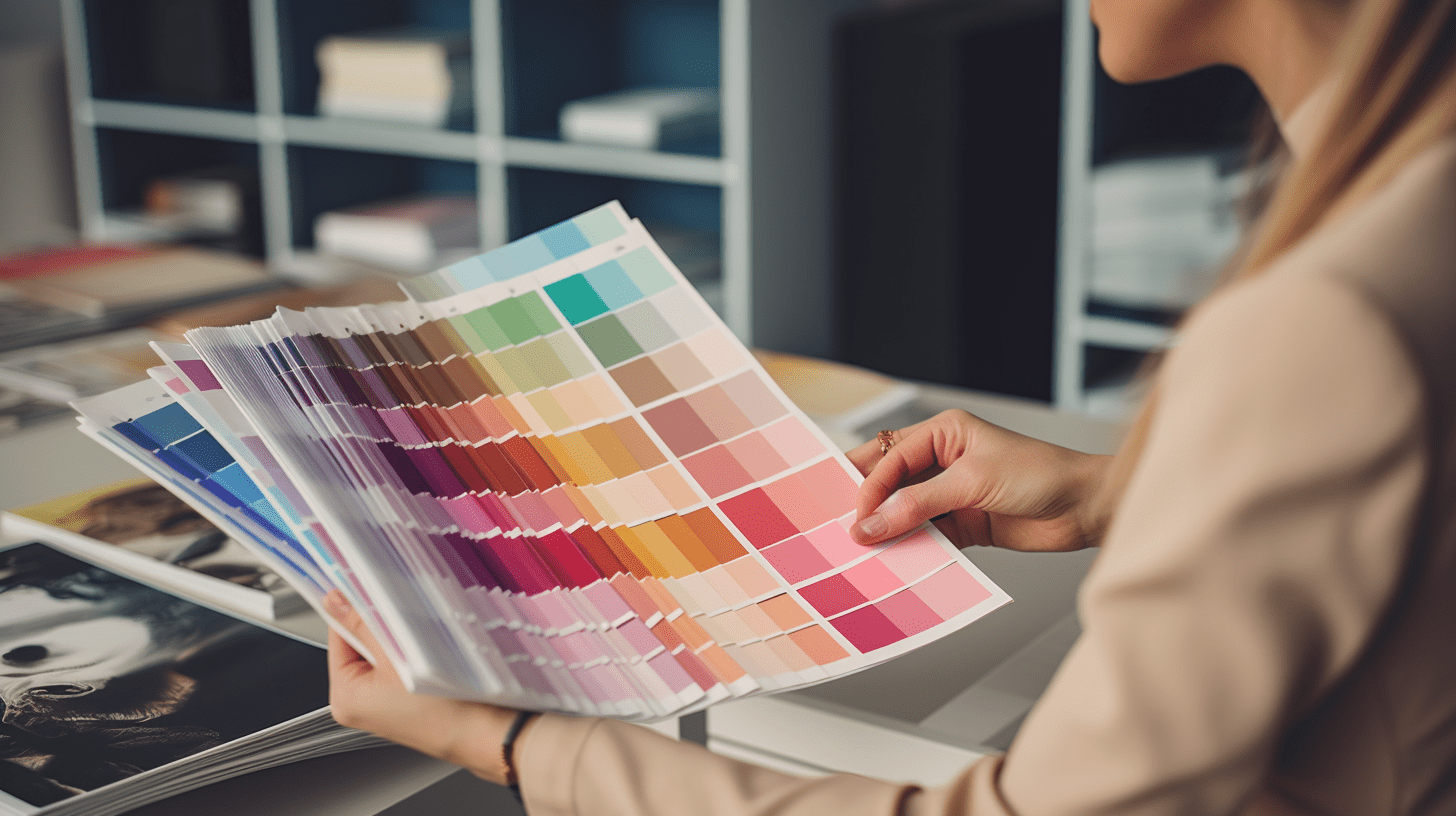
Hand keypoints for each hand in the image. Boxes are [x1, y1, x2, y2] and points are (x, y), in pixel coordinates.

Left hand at [325, 591, 521, 782]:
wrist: (489, 733)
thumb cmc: (447, 710)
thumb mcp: (399, 655)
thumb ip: (364, 623)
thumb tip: (338, 601)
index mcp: (345, 697)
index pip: (339, 634)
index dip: (356, 608)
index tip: (369, 587)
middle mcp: (359, 705)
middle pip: (362, 643)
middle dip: (383, 626)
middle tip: (408, 620)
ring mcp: (383, 705)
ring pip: (384, 653)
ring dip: (402, 640)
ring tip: (425, 643)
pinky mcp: (405, 703)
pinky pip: (400, 667)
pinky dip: (414, 655)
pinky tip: (433, 656)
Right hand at [846, 410, 1108, 551]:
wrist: (1086, 507)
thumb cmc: (1041, 473)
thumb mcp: (973, 482)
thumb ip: (920, 504)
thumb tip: (874, 522)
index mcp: (944, 432)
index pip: (891, 457)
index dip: (870, 485)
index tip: (856, 515)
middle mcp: (944, 460)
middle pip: (892, 482)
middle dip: (870, 504)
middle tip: (846, 528)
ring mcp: (952, 494)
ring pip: (906, 511)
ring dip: (890, 530)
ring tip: (867, 551)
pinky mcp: (963, 524)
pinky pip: (927, 536)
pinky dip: (913, 548)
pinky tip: (899, 560)